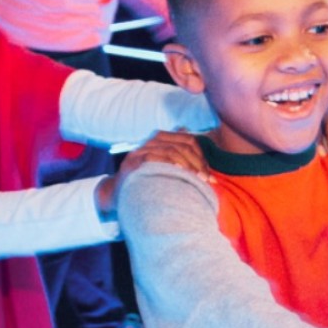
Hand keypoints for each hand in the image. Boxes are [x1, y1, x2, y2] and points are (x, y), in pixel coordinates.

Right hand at [96, 130, 214, 217]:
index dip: (202, 156)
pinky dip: (168, 162)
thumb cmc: (145, 180)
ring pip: (170, 150)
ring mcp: (140, 151)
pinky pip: (153, 156)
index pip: (188, 140)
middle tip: (207, 180)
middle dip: (198, 163)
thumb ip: (177, 154)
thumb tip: (188, 133)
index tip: (210, 174)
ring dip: (188, 165)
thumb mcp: (163, 166)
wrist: (117, 193)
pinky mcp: (132, 162)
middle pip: (182, 145)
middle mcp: (150, 142)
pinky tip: (179, 171)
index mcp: (160, 140)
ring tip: (197, 179)